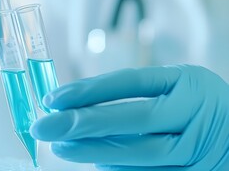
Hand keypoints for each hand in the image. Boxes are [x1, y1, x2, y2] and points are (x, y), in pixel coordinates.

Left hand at [31, 65, 228, 169]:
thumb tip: (77, 109)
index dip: (89, 90)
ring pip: (140, 151)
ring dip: (95, 151)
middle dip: (83, 122)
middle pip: (132, 118)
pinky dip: (118, 168)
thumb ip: (135, 96)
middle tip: (45, 126)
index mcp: (186, 81)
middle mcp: (194, 111)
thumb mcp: (174, 88)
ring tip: (61, 147)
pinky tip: (94, 162)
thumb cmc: (195, 105)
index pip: (130, 82)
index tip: (54, 98)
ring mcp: (198, 146)